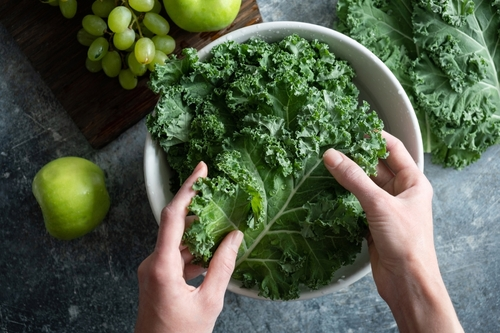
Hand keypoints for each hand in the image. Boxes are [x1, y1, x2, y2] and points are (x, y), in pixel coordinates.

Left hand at [135, 161, 242, 332]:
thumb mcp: (209, 301)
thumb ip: (223, 266)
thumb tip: (235, 237)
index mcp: (161, 266)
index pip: (173, 216)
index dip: (188, 189)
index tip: (201, 169)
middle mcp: (152, 263)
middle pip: (176, 226)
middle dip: (199, 211)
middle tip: (222, 198)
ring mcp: (152, 270)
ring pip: (177, 242)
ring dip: (199, 234)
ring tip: (224, 227)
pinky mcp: (156, 277)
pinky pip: (176, 255)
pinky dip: (194, 251)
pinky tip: (213, 253)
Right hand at [323, 132, 462, 332]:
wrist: (407, 282)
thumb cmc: (407, 243)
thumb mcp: (379, 204)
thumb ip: (353, 178)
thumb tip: (332, 155)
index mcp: (413, 182)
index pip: (393, 149)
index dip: (373, 136)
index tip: (351, 128)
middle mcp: (400, 192)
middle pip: (374, 166)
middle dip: (354, 156)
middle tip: (331, 146)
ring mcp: (385, 208)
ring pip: (363, 185)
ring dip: (347, 177)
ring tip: (325, 164)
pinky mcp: (373, 223)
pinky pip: (356, 202)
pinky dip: (343, 197)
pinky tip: (327, 190)